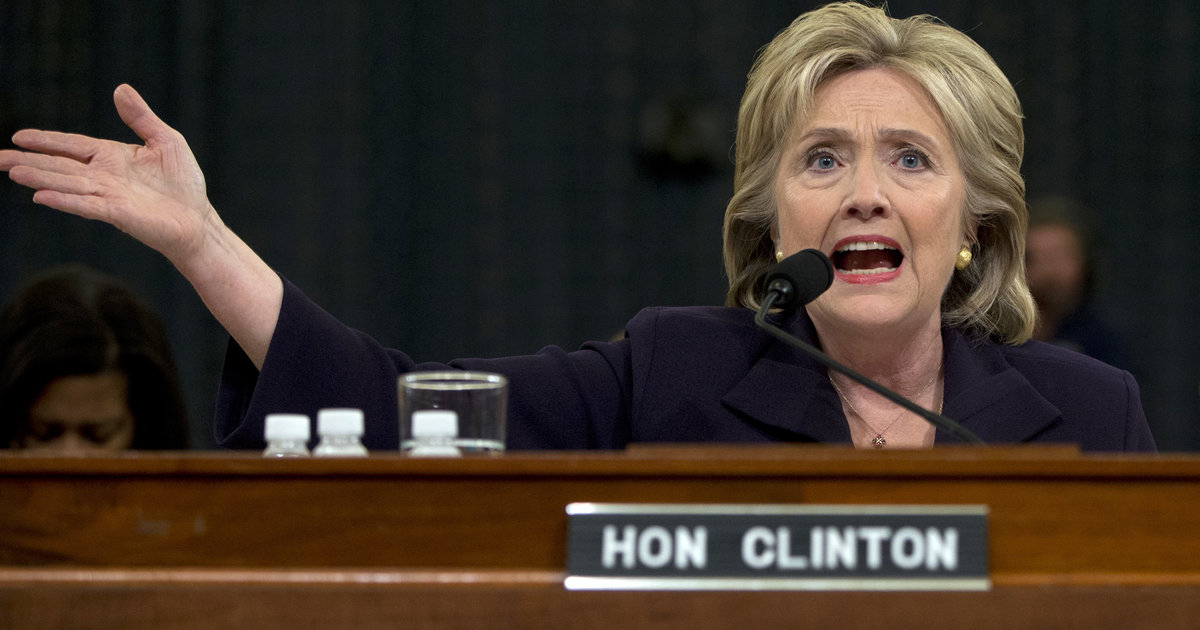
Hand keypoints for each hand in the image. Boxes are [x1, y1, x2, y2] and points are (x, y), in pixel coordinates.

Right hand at [0, 84, 217, 265]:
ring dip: (40, 178)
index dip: (46, 141)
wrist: (198, 219)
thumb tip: (120, 88)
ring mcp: (109, 196)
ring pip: (67, 184)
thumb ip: (141, 117)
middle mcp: (104, 176)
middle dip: (28, 161)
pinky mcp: (119, 214)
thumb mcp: (166, 140)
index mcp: (112, 156)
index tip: (18, 137)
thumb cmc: (183, 183)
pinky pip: (87, 205)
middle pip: (59, 166)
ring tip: (13, 172)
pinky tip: (41, 196)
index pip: (72, 145)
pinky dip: (65, 200)